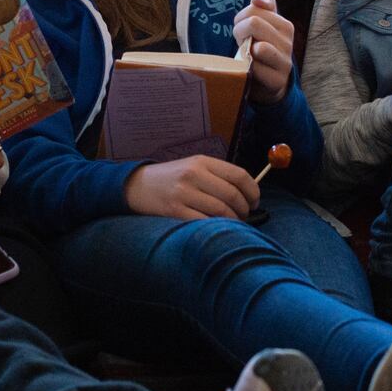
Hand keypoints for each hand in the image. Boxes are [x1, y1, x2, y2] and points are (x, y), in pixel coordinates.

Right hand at [123, 155, 259, 219]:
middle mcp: (193, 175)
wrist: (136, 186)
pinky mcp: (174, 211)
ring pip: (221, 212)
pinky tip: (216, 228)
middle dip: (244, 210)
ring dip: (232, 222)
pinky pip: (204, 223)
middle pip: (232, 195)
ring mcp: (183, 193)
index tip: (255, 202)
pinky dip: (215, 228)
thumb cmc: (171, 179)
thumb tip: (248, 194)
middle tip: (244, 216)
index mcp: (202, 162)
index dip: (253, 191)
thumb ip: (218, 176)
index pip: (239, 175)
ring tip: (231, 223)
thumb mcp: (193, 167)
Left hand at [234, 0, 294, 104]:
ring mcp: (285, 61)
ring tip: (245, 54)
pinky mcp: (278, 80)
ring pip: (259, 46)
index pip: (255, 8)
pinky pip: (257, 67)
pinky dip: (248, 67)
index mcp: (285, 25)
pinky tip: (249, 68)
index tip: (241, 26)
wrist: (270, 85)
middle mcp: (288, 41)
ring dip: (244, 50)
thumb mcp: (264, 27)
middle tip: (240, 41)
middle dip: (239, 31)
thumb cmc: (262, 51)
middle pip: (254, 23)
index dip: (241, 17)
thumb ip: (265, 6)